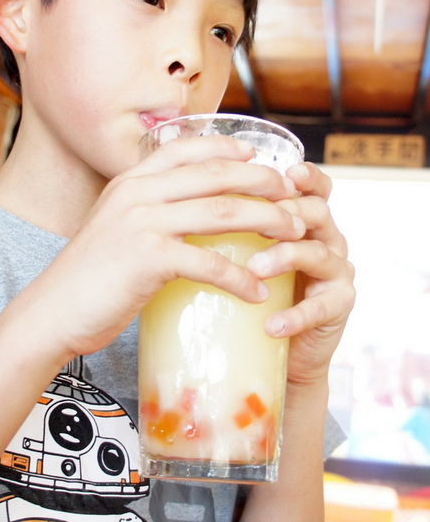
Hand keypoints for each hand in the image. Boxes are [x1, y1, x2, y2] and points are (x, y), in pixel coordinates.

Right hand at [39, 135, 304, 361]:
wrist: (52, 310)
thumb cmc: (89, 276)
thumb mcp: (115, 226)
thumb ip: (147, 210)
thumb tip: (188, 211)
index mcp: (129, 179)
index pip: (187, 147)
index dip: (229, 148)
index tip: (259, 156)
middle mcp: (137, 191)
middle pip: (217, 174)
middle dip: (264, 183)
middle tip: (294, 199)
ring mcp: (142, 222)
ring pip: (223, 211)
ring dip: (267, 222)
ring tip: (294, 236)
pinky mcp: (148, 257)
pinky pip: (210, 262)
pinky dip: (240, 277)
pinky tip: (258, 291)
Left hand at [247, 162, 354, 386]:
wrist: (276, 348)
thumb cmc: (257, 292)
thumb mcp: (244, 253)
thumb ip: (229, 226)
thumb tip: (183, 200)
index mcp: (307, 219)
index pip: (313, 188)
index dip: (306, 177)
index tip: (286, 173)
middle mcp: (328, 239)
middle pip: (317, 212)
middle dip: (284, 214)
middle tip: (251, 221)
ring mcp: (337, 272)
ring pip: (318, 253)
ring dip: (285, 257)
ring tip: (255, 269)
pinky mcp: (340, 306)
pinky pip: (322, 307)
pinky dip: (295, 315)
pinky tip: (272, 324)